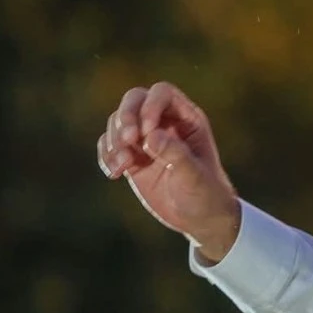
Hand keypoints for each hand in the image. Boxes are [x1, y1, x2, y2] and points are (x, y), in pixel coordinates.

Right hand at [97, 82, 240, 261]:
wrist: (199, 219)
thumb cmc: (205, 194)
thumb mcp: (195, 176)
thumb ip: (176, 154)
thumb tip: (151, 136)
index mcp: (187, 119)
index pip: (162, 93)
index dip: (150, 106)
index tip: (147, 133)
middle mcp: (165, 123)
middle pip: (134, 99)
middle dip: (125, 117)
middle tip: (127, 141)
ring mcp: (146, 139)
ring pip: (118, 121)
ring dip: (114, 140)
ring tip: (124, 165)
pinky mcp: (132, 157)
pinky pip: (109, 144)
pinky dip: (106, 155)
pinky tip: (115, 173)